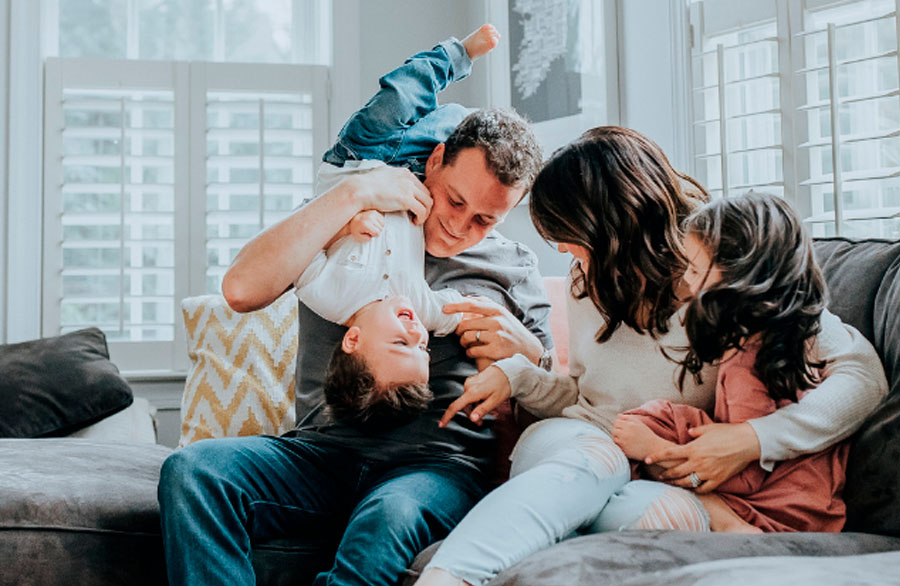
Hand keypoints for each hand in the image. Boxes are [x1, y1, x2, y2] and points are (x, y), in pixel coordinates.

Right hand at [346, 166, 431, 224]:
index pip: (420, 186)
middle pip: (427, 194)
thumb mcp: (383, 175)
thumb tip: (390, 181)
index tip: (414, 207)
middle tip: (418, 215)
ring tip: (417, 219)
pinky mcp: (406, 199)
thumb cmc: (366, 185)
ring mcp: (408, 188)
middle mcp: (408, 178)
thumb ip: (391, 178)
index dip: (420, 198)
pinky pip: (422, 210)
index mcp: (404, 173)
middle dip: (425, 206)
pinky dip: (421, 218)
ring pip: (428, 202)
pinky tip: (414, 221)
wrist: (360, 190)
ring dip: (425, 213)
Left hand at [348, 210, 383, 241]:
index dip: (374, 235)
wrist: (352, 220)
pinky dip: (379, 222)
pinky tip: (373, 222)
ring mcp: (372, 213)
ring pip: (382, 224)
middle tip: (369, 230)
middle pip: (380, 229)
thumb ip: (367, 239)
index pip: (377, 233)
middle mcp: (370, 217)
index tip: (370, 234)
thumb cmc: (355, 229)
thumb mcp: (358, 237)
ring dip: (378, 226)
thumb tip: (374, 235)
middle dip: (376, 231)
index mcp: (365, 224)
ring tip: (371, 226)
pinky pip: (382, 219)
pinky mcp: (374, 211)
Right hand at [439, 365, 510, 426]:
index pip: (456, 406)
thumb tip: (471, 419)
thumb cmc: (503, 385)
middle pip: (464, 406)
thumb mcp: (495, 401)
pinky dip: (476, 400)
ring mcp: (470, 382)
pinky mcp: (472, 381)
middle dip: (471, 414)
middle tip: (482, 422)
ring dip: (475, 407)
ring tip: (489, 410)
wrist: (508, 370)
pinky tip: (486, 401)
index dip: (448, 416)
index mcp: (472, 392)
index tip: (441, 424)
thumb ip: (482, 410)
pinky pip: (471, 394)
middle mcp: (468, 386)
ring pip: (468, 401)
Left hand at [444, 297, 542, 364]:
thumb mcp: (503, 314)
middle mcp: (497, 321)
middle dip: (459, 331)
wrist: (529, 350)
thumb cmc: (512, 331)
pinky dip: (469, 352)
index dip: (456, 306)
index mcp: (497, 310)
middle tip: (460, 335)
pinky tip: (472, 352)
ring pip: (467, 337)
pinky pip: (473, 350)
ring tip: (467, 344)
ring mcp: (497, 336)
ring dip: (463, 342)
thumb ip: (486, 306)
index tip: (444, 309)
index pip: (472, 305)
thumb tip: (465, 298)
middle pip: (466, 324)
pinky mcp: (496, 350)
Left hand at [612, 414, 668, 461]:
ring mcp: (624, 441)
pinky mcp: (624, 449)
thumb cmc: (646, 435)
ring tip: (624, 440)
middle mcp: (626, 432)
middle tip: (622, 434)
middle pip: (614, 430)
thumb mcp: (639, 424)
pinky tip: (625, 445)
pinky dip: (619, 445)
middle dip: (617, 431)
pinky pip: (617, 445)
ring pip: (614, 438)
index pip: (616, 422)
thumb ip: (628, 418)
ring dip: (617, 438)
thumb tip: (618, 415)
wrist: (654, 448)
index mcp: (630, 425)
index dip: (618, 425)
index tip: (621, 428)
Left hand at [644, 422, 760, 492]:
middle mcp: (698, 462)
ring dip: (677, 484)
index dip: (656, 457)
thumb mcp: (708, 428)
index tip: (646, 460)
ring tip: (671, 484)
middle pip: (675, 471)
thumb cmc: (728, 433)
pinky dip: (696, 490)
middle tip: (659, 476)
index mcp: (693, 448)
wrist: (747, 443)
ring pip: (687, 482)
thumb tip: (688, 433)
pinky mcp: (718, 480)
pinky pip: (703, 489)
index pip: (669, 454)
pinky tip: (692, 489)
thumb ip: (695, 432)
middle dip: (665, 474)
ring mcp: (707, 473)